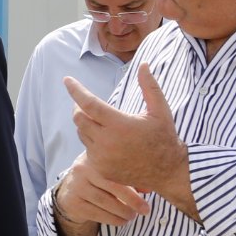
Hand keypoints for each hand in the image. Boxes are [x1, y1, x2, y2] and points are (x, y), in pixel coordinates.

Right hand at [55, 155, 152, 228]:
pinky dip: (112, 219)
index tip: (149, 193)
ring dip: (122, 211)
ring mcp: (76, 186)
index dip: (134, 181)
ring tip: (133, 216)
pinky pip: (96, 213)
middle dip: (131, 199)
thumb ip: (129, 177)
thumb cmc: (98, 181)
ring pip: (104, 201)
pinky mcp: (73, 203)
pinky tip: (122, 221)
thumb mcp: (111, 174)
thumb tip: (149, 188)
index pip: (116, 169)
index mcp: (94, 157)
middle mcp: (82, 169)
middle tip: (145, 210)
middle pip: (111, 185)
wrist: (70, 193)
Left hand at [66, 65, 188, 200]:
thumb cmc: (164, 137)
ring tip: (100, 121)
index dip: (76, 90)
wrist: (167, 171)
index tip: (67, 80)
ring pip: (82, 134)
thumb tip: (143, 64)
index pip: (89, 103)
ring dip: (86, 124)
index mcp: (120, 124)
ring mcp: (102, 157)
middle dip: (78, 107)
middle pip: (79, 118)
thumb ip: (149, 86)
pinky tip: (107, 140)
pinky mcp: (101, 168)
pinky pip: (88, 150)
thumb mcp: (160, 110)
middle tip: (84, 102)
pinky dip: (92, 141)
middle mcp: (107, 141)